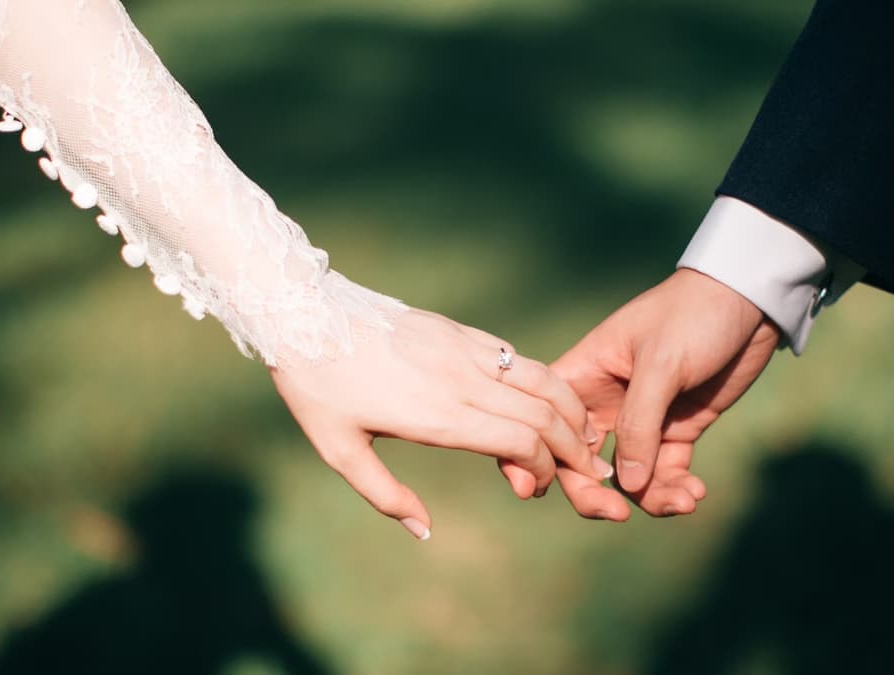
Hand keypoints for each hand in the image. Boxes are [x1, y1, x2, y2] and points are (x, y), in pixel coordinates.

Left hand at [271, 308, 613, 539]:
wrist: (304, 314)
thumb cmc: (317, 388)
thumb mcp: (340, 451)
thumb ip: (386, 495)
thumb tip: (424, 532)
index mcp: (439, 415)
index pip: (521, 441)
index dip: (543, 468)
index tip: (535, 488)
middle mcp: (462, 380)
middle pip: (544, 413)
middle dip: (575, 446)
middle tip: (590, 470)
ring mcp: (463, 350)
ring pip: (541, 378)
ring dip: (571, 409)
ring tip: (585, 434)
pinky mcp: (458, 330)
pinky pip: (515, 356)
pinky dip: (544, 380)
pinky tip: (548, 398)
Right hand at [550, 269, 780, 519]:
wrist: (750, 300)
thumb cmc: (693, 315)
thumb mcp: (661, 364)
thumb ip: (639, 424)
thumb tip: (625, 486)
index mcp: (582, 376)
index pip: (546, 423)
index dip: (539, 458)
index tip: (544, 490)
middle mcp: (604, 403)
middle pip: (580, 463)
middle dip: (595, 494)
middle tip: (618, 515)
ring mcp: (641, 419)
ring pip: (627, 477)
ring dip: (649, 497)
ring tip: (683, 501)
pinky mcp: (677, 429)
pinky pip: (665, 472)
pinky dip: (676, 488)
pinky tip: (695, 493)